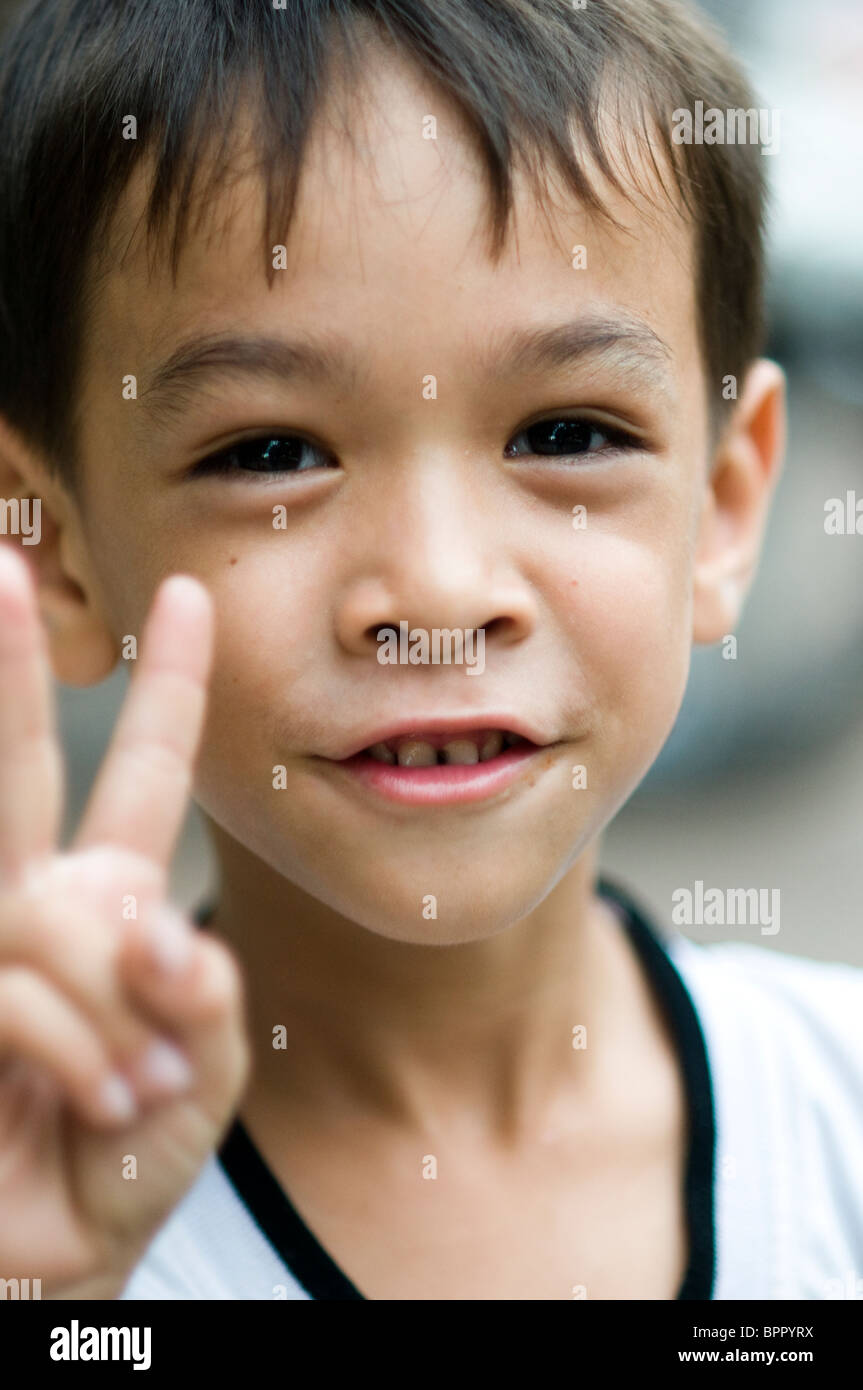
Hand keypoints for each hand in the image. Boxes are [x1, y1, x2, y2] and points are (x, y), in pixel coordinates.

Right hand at [0, 545, 249, 1297]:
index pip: (142, 770)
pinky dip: (75, 1049)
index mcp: (112, 899)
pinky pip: (16, 990)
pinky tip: (99, 1096)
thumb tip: (157, 931)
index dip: (170, 686)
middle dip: (8, 672)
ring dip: (110, 1008)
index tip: (188, 597)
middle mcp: (37, 904)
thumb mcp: (207, 1065)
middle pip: (22, 767)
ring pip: (44, 914)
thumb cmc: (132, 1149)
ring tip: (138, 1086)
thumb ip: (204, 992)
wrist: (65, 1248)